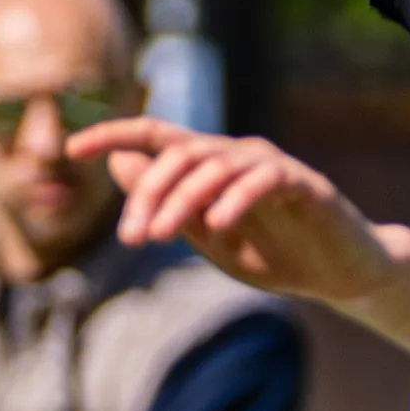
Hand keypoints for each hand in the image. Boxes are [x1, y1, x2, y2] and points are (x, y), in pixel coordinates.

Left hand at [72, 116, 396, 303]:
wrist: (338, 275)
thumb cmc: (269, 253)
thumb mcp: (204, 233)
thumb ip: (167, 202)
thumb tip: (119, 164)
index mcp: (209, 165)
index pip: (155, 137)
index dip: (113, 135)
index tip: (71, 148)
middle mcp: (238, 155)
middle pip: (179, 154)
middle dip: (147, 194)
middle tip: (132, 236)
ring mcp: (273, 167)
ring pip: (215, 166)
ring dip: (181, 200)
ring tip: (160, 236)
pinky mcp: (307, 185)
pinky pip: (266, 179)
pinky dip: (237, 198)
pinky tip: (218, 223)